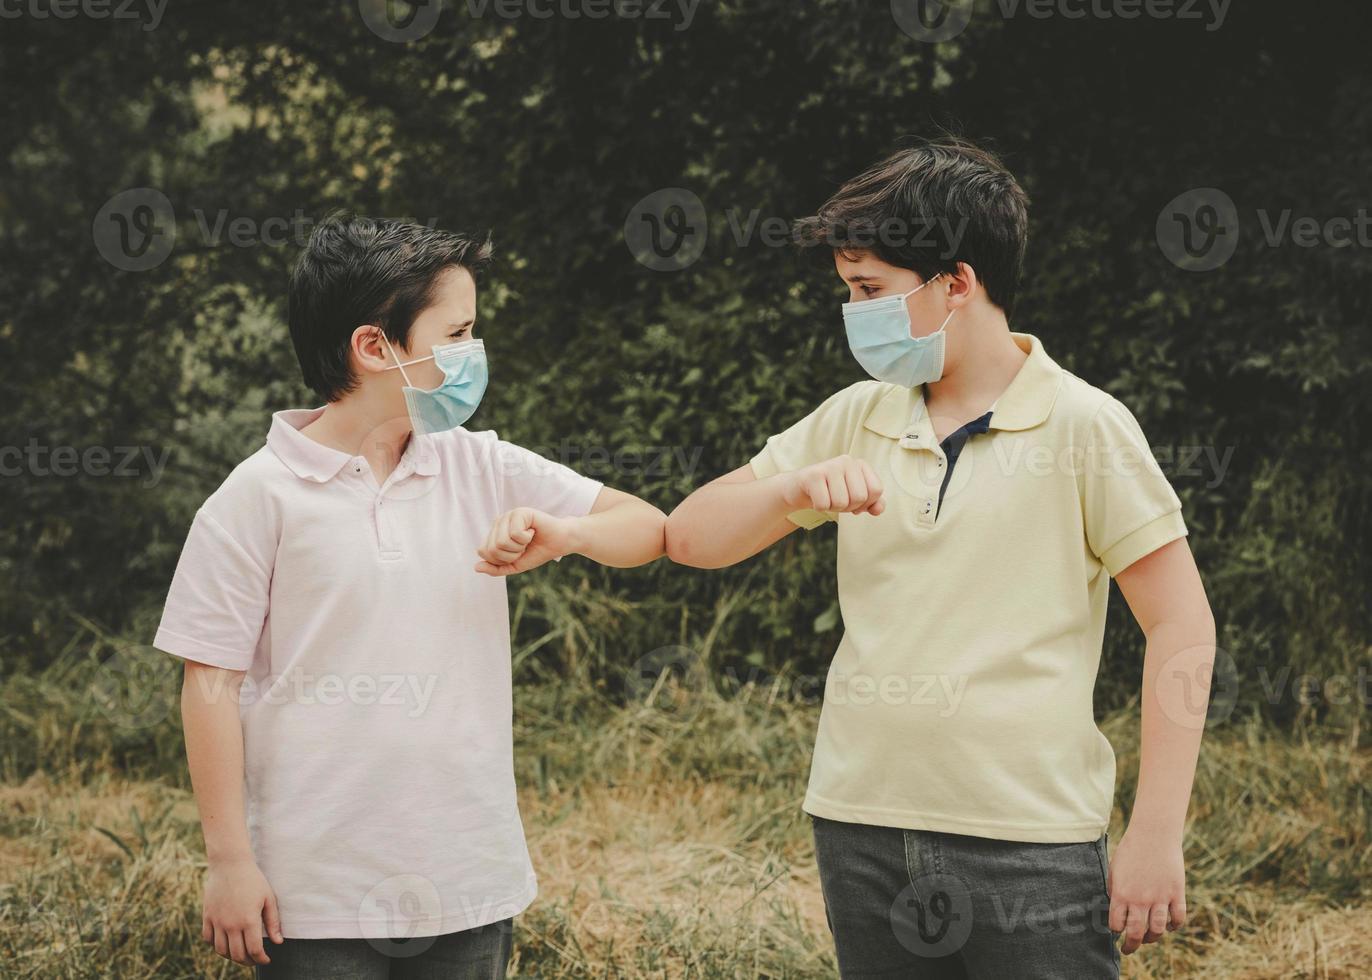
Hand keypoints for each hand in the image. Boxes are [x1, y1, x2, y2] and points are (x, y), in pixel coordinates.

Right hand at [202, 856, 282, 965]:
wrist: (230, 864)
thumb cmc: (253, 880)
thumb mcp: (268, 898)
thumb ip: (273, 922)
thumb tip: (278, 942)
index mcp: (248, 920)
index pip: (254, 950)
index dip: (261, 959)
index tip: (266, 960)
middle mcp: (231, 924)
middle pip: (237, 954)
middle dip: (248, 961)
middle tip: (254, 959)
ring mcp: (217, 921)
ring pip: (221, 950)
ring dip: (231, 956)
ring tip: (241, 953)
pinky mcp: (207, 916)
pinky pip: (208, 939)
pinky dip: (216, 945)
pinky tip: (225, 942)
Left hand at [476, 507, 579, 575]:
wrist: (560, 543)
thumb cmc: (537, 552)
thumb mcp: (514, 565)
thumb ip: (495, 568)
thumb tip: (476, 567)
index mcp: (494, 533)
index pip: (484, 551)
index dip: (503, 559)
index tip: (517, 553)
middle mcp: (498, 522)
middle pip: (492, 548)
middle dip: (511, 555)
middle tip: (524, 547)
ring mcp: (508, 515)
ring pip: (501, 542)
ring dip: (519, 547)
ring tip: (528, 539)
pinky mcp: (519, 512)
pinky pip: (514, 534)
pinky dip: (526, 538)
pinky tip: (533, 531)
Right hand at [782, 455, 884, 515]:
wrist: (799, 489)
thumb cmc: (831, 493)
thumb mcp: (855, 499)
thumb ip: (873, 503)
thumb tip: (878, 510)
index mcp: (860, 464)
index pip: (876, 490)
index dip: (865, 503)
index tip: (852, 498)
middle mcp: (847, 460)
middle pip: (860, 497)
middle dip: (848, 506)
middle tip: (836, 499)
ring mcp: (829, 466)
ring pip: (842, 502)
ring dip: (832, 507)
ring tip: (826, 497)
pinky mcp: (813, 475)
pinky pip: (824, 504)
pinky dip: (819, 507)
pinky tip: (815, 497)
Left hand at [1107, 824, 1186, 954]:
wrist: (1154, 834)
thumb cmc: (1130, 849)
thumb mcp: (1115, 869)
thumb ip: (1115, 890)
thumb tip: (1114, 909)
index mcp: (1121, 893)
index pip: (1116, 924)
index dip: (1115, 930)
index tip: (1115, 931)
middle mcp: (1140, 899)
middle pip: (1136, 933)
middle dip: (1131, 945)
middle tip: (1128, 948)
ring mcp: (1160, 898)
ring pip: (1158, 930)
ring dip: (1152, 937)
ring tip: (1148, 938)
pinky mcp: (1177, 893)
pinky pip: (1178, 918)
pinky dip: (1174, 926)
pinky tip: (1169, 926)